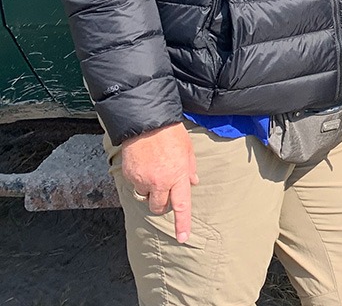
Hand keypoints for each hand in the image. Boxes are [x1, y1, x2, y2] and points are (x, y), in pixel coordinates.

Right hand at [121, 122, 198, 242]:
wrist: (146, 122)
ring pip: (146, 197)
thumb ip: (190, 168)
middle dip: (162, 204)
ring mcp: (143, 180)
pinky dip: (139, 179)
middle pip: (160, 207)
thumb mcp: (187, 148)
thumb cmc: (170, 133)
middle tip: (164, 189)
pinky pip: (135, 185)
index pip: (182, 205)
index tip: (183, 238)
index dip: (182, 223)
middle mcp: (160, 182)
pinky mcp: (130, 176)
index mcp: (178, 175)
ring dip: (150, 190)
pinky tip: (143, 164)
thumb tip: (192, 183)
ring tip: (153, 170)